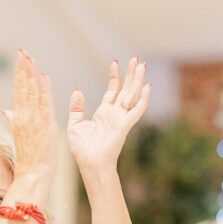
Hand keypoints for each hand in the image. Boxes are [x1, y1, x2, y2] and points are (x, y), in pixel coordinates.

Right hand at [3, 49, 57, 192]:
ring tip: (30, 58)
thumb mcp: (20, 137)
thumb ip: (13, 120)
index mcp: (18, 119)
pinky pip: (44, 104)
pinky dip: (43, 90)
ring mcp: (33, 121)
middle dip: (22, 69)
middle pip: (22, 88)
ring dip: (31, 74)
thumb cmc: (29, 159)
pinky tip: (43, 77)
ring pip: (31, 93)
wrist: (33, 175)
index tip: (20, 59)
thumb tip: (6, 110)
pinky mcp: (44, 126)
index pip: (18, 91)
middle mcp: (23, 117)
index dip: (19, 74)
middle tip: (22, 51)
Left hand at [68, 56, 150, 171]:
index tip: (115, 62)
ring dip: (137, 80)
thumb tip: (77, 90)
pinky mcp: (125, 126)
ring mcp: (121, 119)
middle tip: (137, 58)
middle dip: (131, 74)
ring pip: (132, 95)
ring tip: (142, 65)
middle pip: (126, 89)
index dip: (115, 76)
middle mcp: (115, 114)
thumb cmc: (83, 149)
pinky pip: (136, 111)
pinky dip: (143, 100)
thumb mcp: (75, 125)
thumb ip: (77, 107)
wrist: (89, 164)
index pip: (113, 90)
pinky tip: (147, 87)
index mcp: (104, 113)